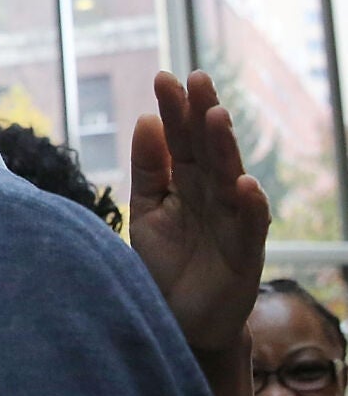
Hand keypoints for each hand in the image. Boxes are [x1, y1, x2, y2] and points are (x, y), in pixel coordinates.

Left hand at [130, 70, 270, 354]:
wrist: (181, 319)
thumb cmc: (166, 262)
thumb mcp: (147, 210)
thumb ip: (148, 169)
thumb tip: (145, 120)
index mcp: (187, 181)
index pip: (181, 139)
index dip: (175, 110)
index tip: (164, 77)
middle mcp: (213, 194)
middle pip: (208, 149)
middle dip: (202, 114)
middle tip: (196, 79)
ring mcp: (232, 220)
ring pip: (230, 177)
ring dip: (224, 147)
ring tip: (215, 117)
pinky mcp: (245, 252)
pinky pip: (250, 225)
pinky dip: (249, 205)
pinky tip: (244, 184)